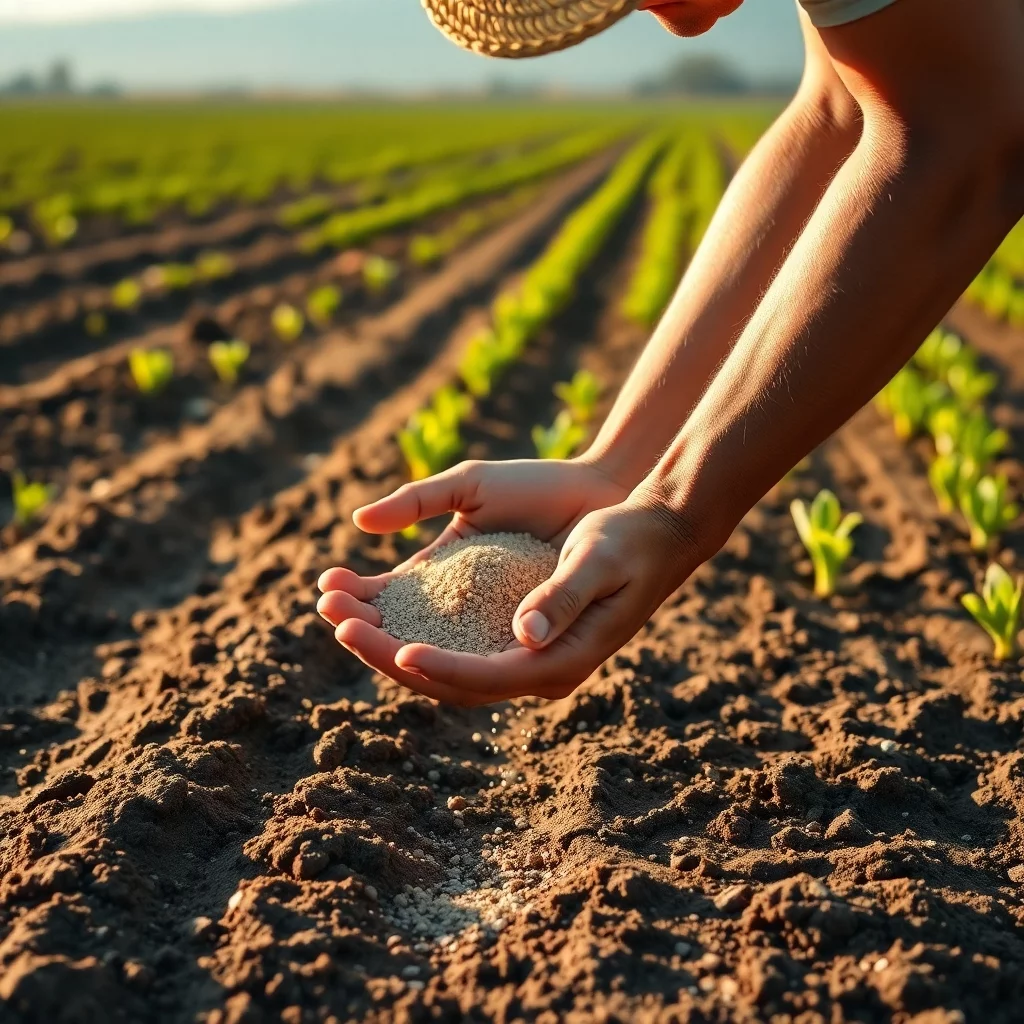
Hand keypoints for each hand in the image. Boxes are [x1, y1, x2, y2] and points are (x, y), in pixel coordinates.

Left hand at [319, 478, 706, 704]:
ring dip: (385, 637)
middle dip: (388, 652)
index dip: (440, 668)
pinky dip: (406, 620)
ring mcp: (518, 651)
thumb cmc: (631, 540)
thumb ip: (565, 597)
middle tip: (336, 621)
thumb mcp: (601, 559)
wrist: (654, 531)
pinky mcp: (506, 627)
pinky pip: (448, 636)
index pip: (486, 678)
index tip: (397, 649)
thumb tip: (524, 636)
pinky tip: (370, 596)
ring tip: (335, 605)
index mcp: (560, 661)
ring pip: (439, 660)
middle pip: (448, 678)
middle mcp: (533, 667)